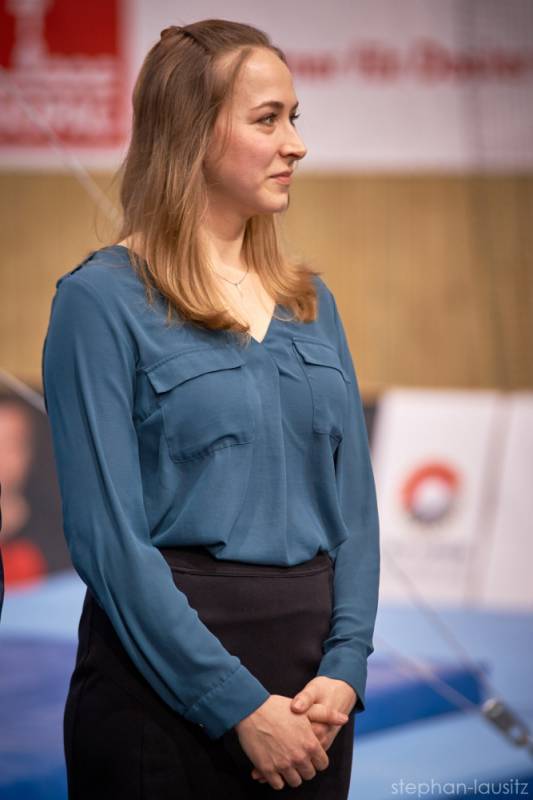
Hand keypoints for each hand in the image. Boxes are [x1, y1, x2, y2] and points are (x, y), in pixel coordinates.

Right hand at [234, 693, 349, 789]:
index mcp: (310, 743)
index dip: (316, 759)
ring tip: (286, 762)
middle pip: (309, 775)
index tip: (308, 753)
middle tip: (296, 757)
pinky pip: (278, 785)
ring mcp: (283, 765)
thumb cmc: (278, 707)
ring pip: (294, 782)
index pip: (322, 764)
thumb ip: (327, 715)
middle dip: (304, 767)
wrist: (251, 709)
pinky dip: (277, 779)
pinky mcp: (268, 770)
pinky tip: (275, 767)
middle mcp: (299, 757)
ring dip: (291, 774)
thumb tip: (344, 719)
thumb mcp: (306, 709)